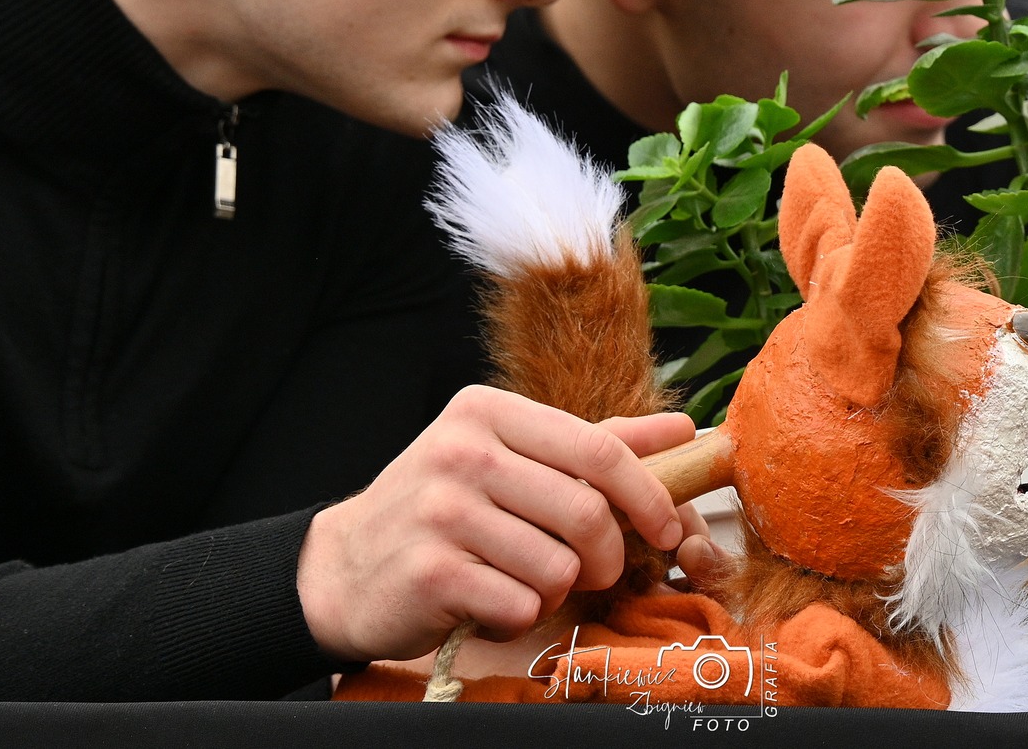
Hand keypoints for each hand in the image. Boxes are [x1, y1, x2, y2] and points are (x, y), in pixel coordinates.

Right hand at [296, 385, 690, 661]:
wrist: (346, 568)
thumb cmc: (443, 510)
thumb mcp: (509, 458)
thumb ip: (594, 444)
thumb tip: (682, 430)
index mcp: (488, 412)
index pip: (598, 448)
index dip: (648, 494)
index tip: (666, 527)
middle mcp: (462, 452)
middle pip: (586, 511)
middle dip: (607, 556)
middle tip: (593, 571)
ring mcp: (442, 511)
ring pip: (559, 565)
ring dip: (556, 590)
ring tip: (522, 581)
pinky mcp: (431, 571)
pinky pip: (520, 604)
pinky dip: (518, 615)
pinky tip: (489, 602)